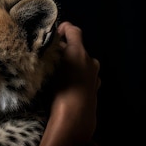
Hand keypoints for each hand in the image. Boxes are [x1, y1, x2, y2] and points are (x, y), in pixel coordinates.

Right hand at [35, 21, 100, 145]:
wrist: (75, 117)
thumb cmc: (60, 88)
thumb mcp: (51, 66)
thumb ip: (53, 50)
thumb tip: (52, 42)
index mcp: (79, 52)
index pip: (73, 30)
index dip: (63, 29)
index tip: (53, 34)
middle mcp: (90, 60)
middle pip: (77, 48)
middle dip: (65, 50)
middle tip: (50, 57)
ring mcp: (95, 75)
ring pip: (82, 63)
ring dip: (72, 64)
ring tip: (57, 73)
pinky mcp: (94, 89)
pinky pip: (86, 77)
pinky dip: (78, 77)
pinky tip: (67, 85)